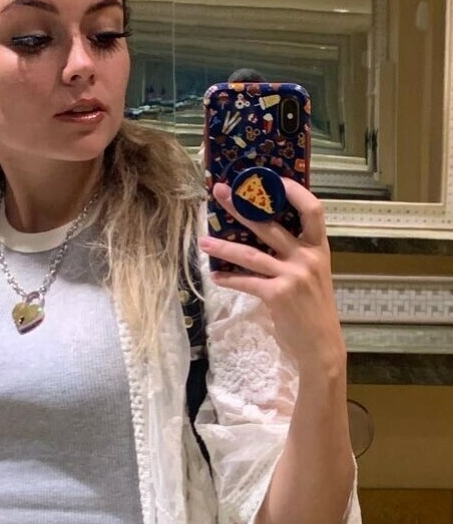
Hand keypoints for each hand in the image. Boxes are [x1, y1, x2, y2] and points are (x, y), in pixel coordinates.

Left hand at [198, 179, 345, 376]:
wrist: (321, 345)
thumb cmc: (314, 310)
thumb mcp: (313, 275)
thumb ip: (296, 255)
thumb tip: (265, 236)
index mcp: (318, 248)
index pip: (313, 208)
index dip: (293, 190)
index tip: (271, 177)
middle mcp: (306, 257)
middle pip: (269, 224)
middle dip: (241, 207)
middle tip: (220, 193)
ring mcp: (292, 275)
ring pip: (250, 254)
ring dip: (222, 247)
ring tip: (203, 241)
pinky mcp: (277, 295)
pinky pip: (246, 281)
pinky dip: (228, 279)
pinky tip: (215, 277)